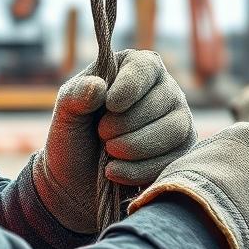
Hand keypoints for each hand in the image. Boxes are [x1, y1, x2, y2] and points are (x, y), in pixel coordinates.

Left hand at [32, 50, 196, 233]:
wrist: (77, 181)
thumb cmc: (74, 137)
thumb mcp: (66, 114)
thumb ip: (76, 96)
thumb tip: (97, 86)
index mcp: (135, 68)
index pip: (144, 67)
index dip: (129, 87)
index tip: (110, 105)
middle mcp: (164, 88)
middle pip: (163, 99)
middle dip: (125, 124)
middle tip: (101, 134)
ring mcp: (178, 119)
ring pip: (175, 129)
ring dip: (135, 146)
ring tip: (109, 152)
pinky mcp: (182, 151)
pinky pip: (173, 158)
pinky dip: (140, 169)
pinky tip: (115, 171)